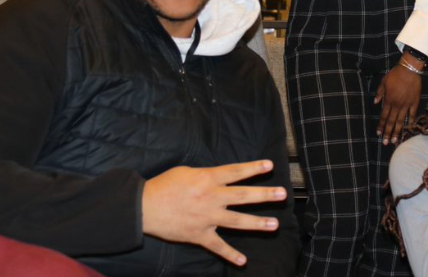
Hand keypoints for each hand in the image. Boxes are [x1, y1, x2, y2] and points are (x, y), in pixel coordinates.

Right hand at [142, 160, 286, 266]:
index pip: (236, 172)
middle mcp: (211, 198)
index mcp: (208, 179)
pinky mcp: (199, 235)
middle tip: (283, 194)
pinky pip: (217, 246)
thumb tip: (220, 177)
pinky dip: (230, 254)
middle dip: (264, 195)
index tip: (270, 166)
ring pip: (237, 221)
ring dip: (257, 223)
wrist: (144, 208)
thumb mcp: (186, 171)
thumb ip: (206, 175)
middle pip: (243, 196)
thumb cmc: (164, 185)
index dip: (253, 168)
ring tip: (274, 224)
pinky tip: (242, 261)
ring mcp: (207, 218)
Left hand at [374, 59, 422, 145]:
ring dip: (398, 131)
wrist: (409, 69)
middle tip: (386, 143)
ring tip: (395, 141)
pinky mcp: (415, 102)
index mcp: (389, 100)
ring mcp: (407, 104)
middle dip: (388, 133)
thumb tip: (375, 102)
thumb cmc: (395, 74)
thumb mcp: (383, 81)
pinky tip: (409, 129)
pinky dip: (411, 122)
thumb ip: (379, 93)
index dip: (381, 126)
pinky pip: (412, 114)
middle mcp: (397, 105)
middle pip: (392, 121)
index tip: (379, 134)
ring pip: (401, 121)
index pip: (384, 116)